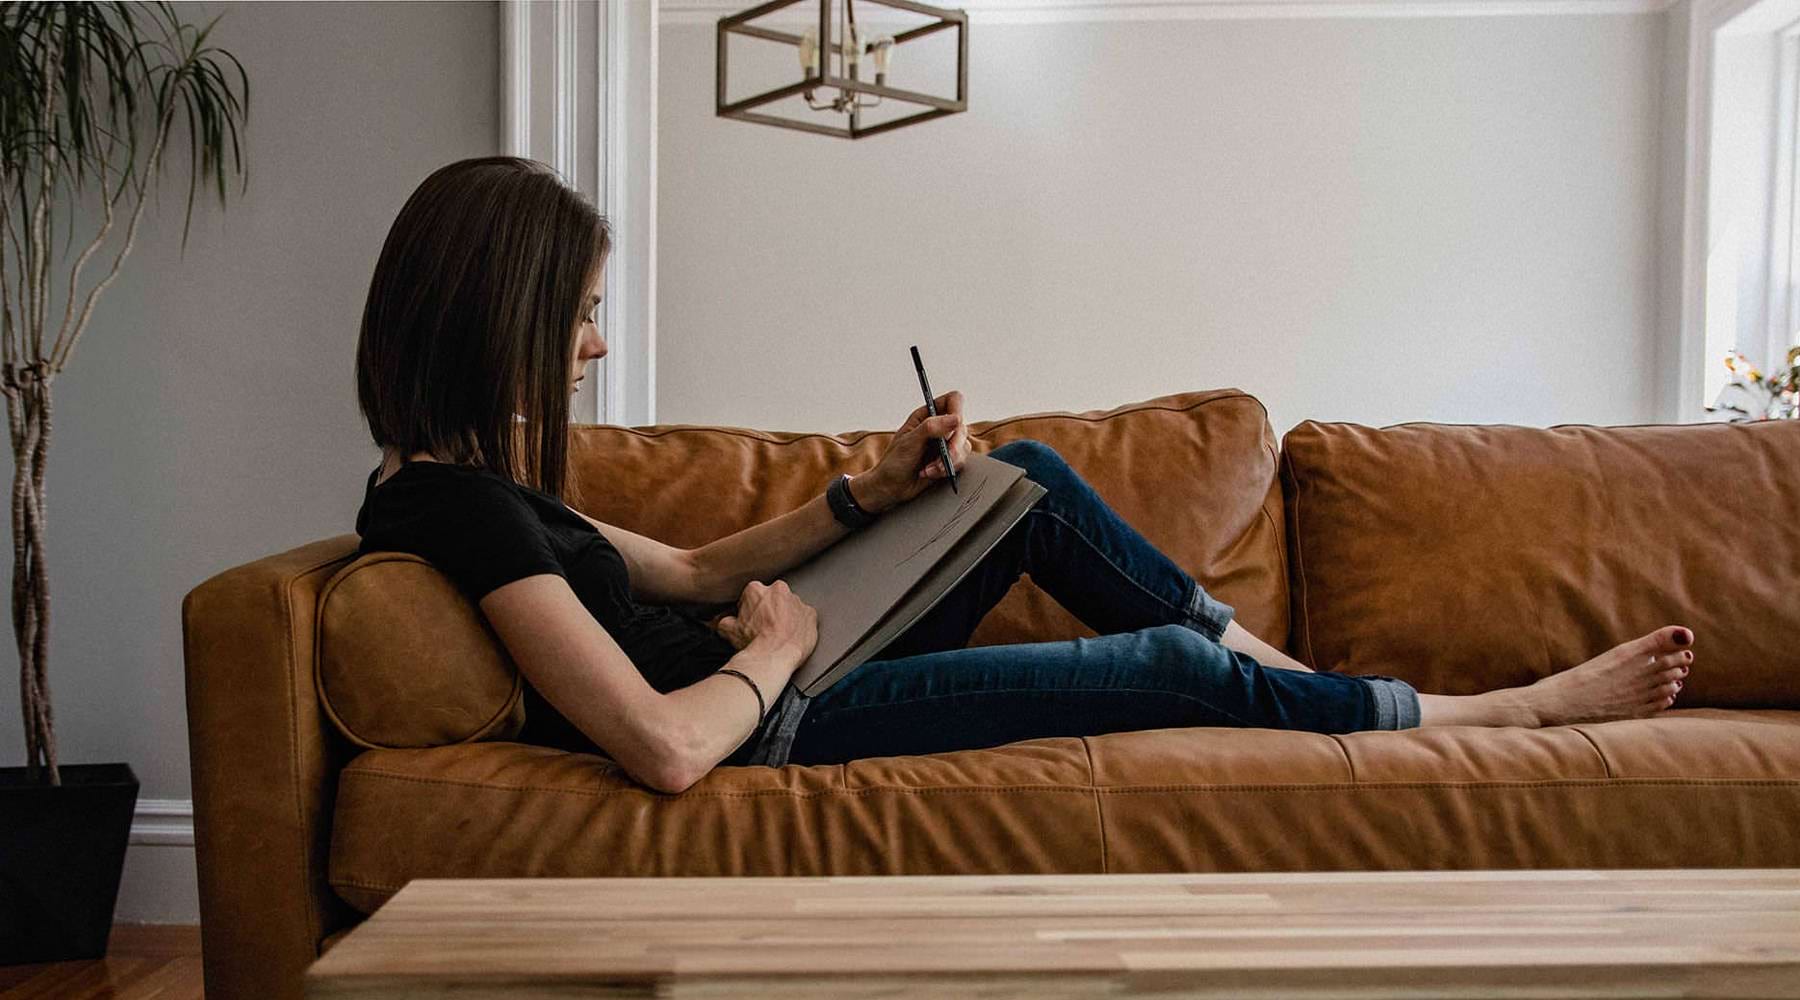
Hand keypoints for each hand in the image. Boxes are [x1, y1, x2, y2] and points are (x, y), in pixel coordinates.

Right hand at [710, 579, 817, 662]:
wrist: (774, 657)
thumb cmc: (753, 643)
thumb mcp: (728, 630)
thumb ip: (726, 620)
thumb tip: (725, 621)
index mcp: (756, 589)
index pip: (751, 596)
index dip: (750, 610)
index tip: (751, 621)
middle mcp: (779, 590)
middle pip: (773, 598)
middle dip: (770, 610)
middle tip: (765, 627)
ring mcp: (797, 601)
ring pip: (790, 606)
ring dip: (786, 616)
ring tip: (779, 634)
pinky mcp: (811, 614)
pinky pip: (805, 617)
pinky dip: (800, 625)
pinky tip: (792, 637)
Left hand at [856, 389, 971, 511]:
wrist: (891, 487)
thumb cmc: (894, 462)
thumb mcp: (909, 441)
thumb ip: (931, 427)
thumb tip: (955, 418)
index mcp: (927, 415)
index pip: (952, 401)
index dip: (957, 410)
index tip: (954, 424)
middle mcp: (938, 427)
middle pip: (962, 426)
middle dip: (954, 445)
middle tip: (945, 456)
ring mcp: (945, 444)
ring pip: (964, 446)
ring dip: (948, 461)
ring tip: (930, 469)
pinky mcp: (948, 460)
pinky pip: (960, 462)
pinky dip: (947, 470)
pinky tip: (930, 473)